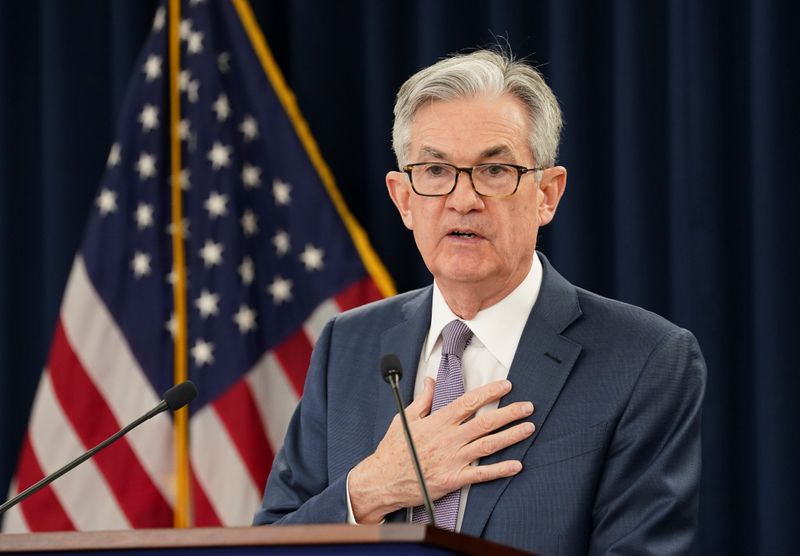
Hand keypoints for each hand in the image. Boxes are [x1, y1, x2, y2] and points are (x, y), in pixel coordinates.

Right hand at [348, 378, 533, 523]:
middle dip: (510, 412)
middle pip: (485, 422)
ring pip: (488, 445)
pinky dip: (500, 470)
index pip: (469, 402)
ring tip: (528, 428)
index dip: (490, 392)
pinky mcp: (453, 479)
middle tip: (527, 406)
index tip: (506, 385)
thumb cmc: (393, 450)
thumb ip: (423, 400)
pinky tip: (517, 465)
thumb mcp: (405, 419)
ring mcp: (453, 460)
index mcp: (437, 422)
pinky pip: (481, 474)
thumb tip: (431, 382)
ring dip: (511, 436)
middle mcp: (448, 439)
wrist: (382, 480)